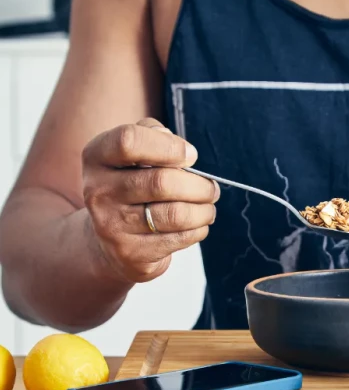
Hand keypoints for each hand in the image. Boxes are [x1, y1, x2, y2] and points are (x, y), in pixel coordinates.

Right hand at [82, 118, 218, 282]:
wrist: (108, 243)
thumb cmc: (131, 187)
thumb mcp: (132, 156)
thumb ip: (153, 137)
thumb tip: (184, 151)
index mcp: (97, 158)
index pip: (129, 141)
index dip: (169, 147)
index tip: (191, 156)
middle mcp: (98, 191)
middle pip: (162, 182)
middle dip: (199, 185)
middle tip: (211, 189)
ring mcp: (113, 225)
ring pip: (176, 214)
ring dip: (204, 210)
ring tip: (208, 206)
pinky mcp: (131, 252)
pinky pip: (179, 238)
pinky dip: (198, 229)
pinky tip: (198, 224)